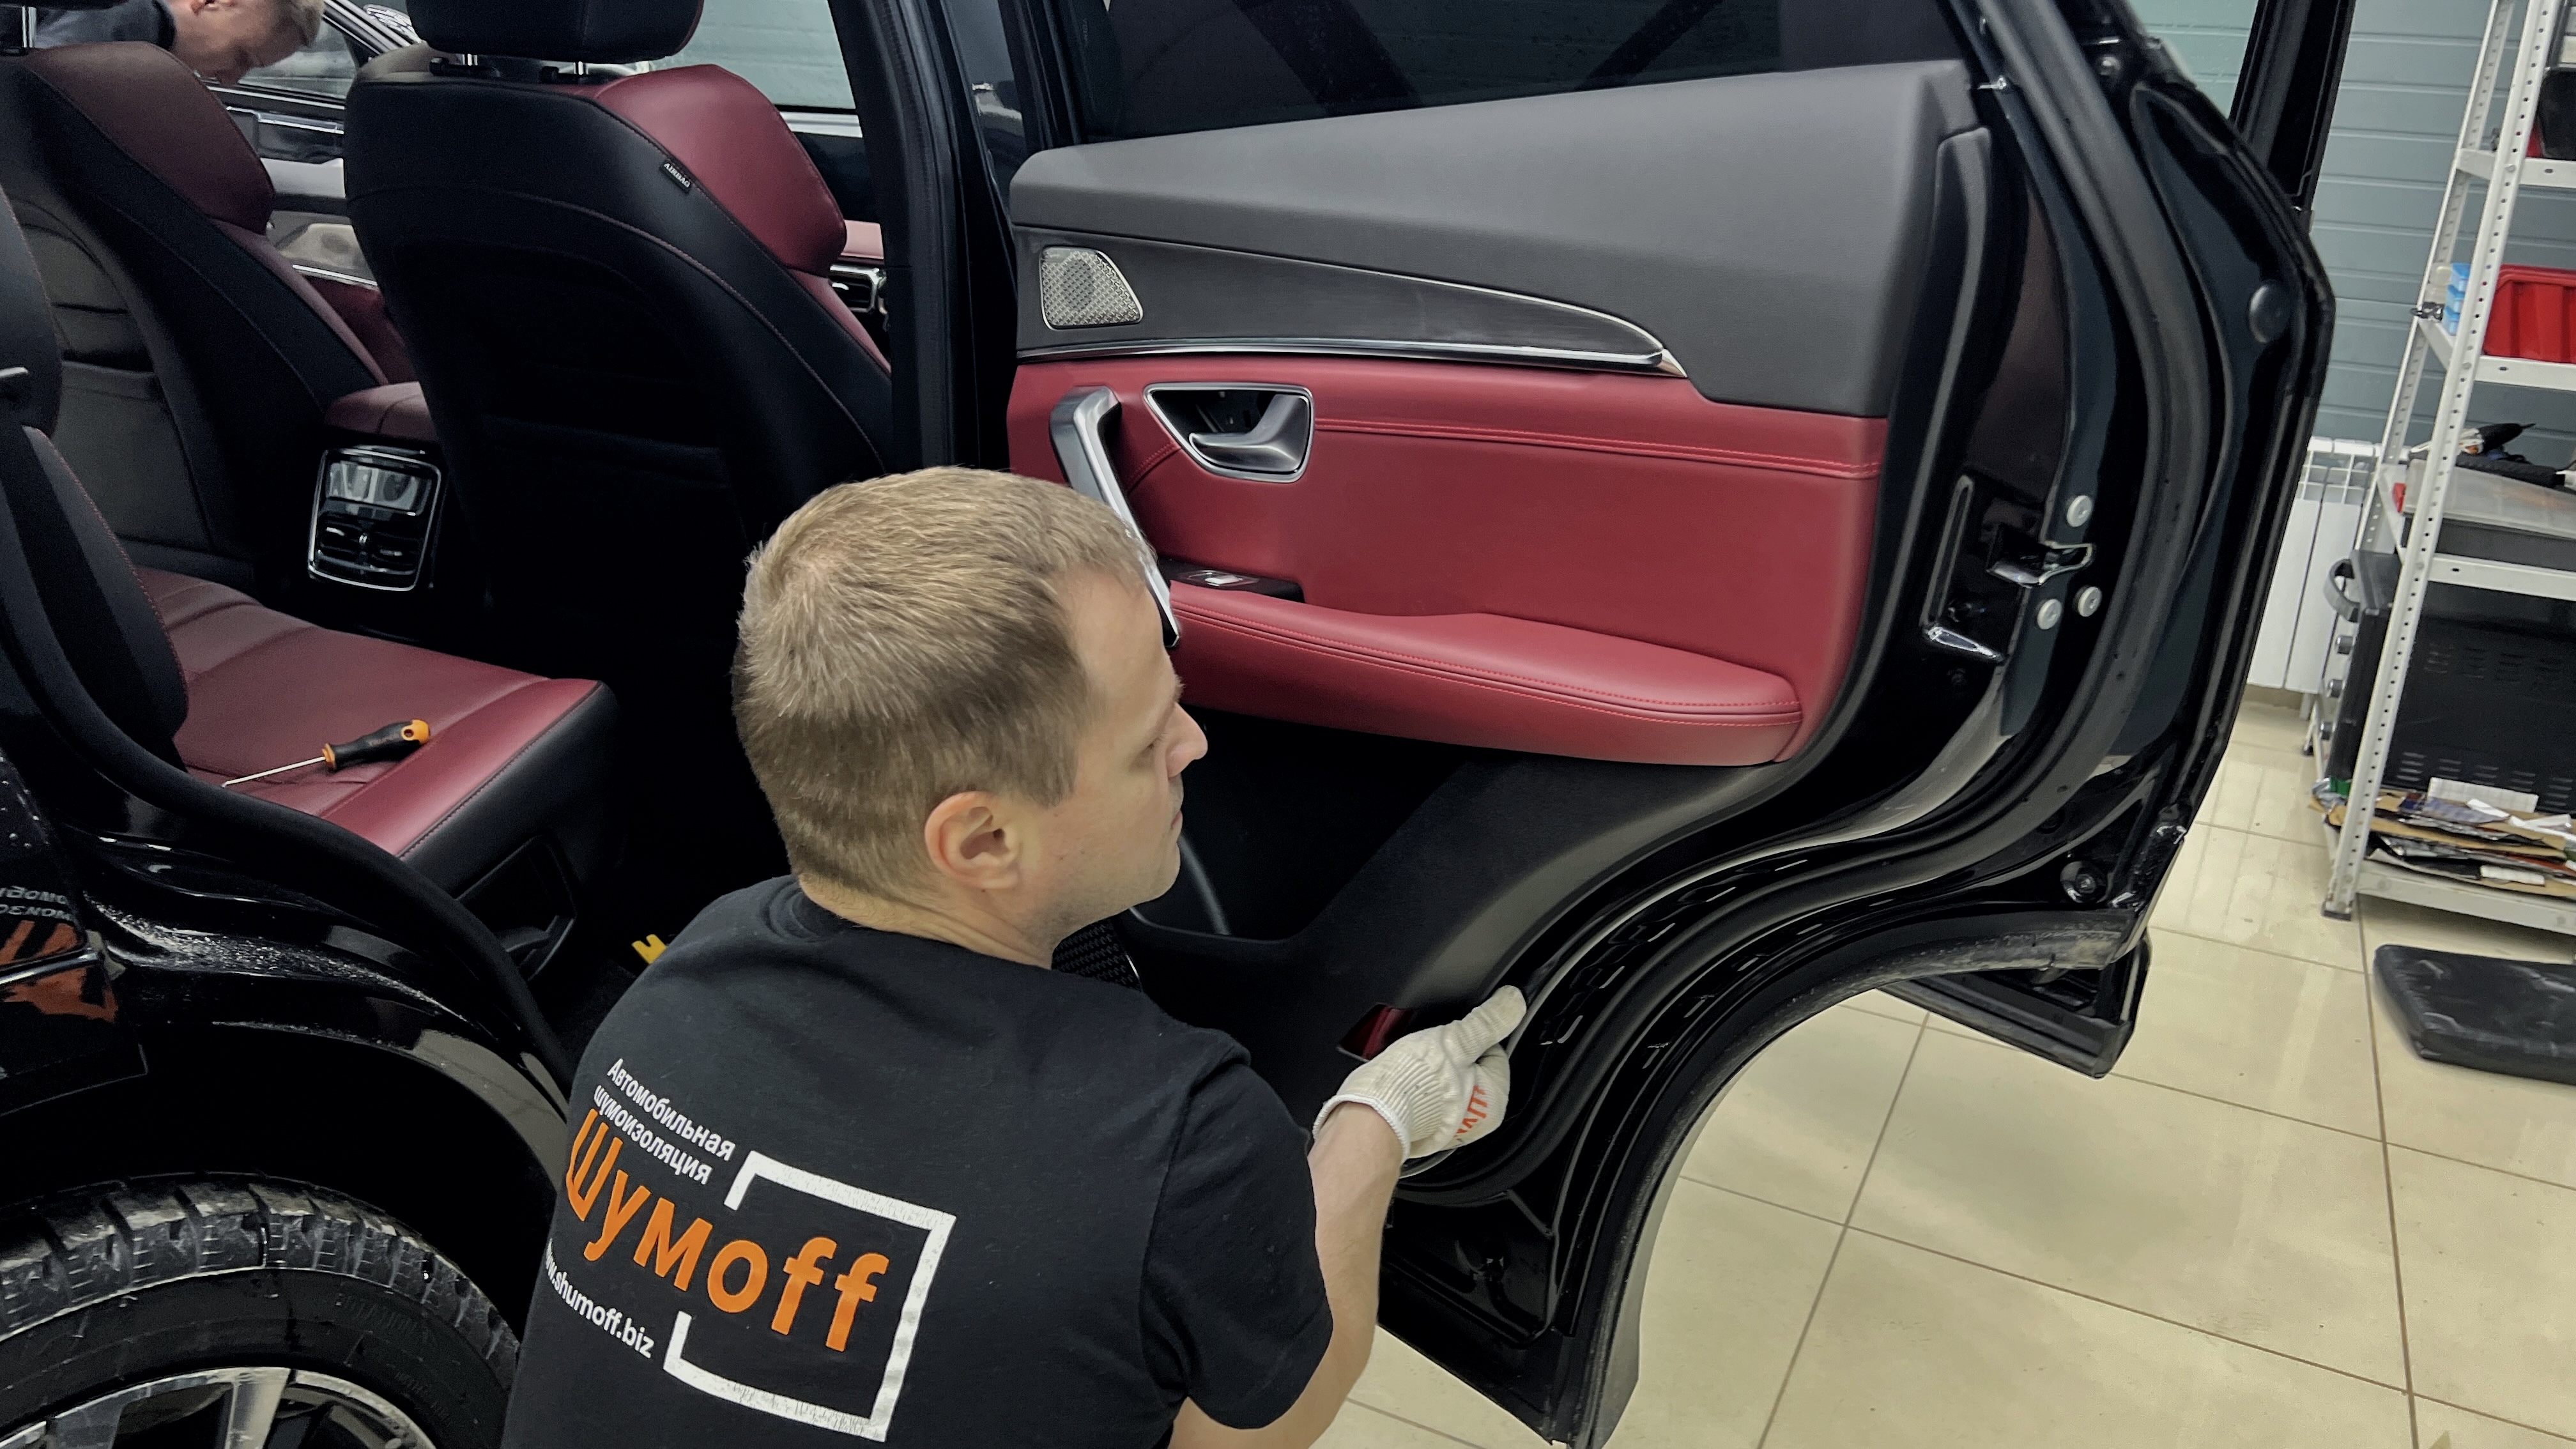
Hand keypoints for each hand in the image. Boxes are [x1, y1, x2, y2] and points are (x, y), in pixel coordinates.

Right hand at [1318, 987, 1524, 1157]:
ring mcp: (1448, 1127)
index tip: (1453, 1036)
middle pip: (1470, 1068)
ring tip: (1416, 1066)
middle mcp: (1476, 1121)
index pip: (1494, 1051)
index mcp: (1494, 1101)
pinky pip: (1426, 1098)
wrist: (1369, 1115)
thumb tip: (1513, 1002)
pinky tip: (1406, 1082)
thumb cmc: (1411, 1085)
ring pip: (1446, 1082)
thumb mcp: (1456, 1041)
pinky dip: (1418, 1088)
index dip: (1471, 1037)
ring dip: (1433, 1070)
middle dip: (1452, 1056)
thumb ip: (1487, 1021)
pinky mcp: (1422, 1128)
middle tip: (1432, 1053)